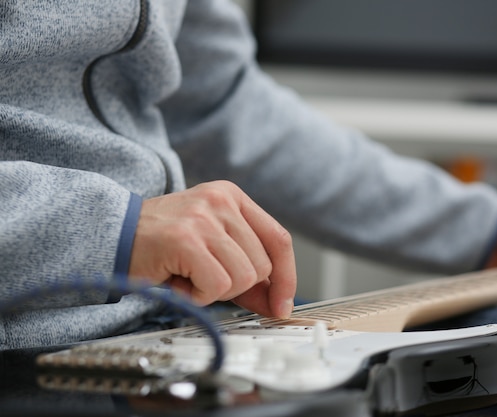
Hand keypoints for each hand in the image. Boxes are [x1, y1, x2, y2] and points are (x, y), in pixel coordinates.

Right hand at [128, 181, 295, 318]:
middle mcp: (222, 200)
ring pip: (243, 278)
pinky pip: (217, 286)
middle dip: (236, 286)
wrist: (113, 235)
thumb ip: (247, 272)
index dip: (287, 277)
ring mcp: (204, 218)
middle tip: (203, 277)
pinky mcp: (186, 239)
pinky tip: (179, 281)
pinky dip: (198, 295)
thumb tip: (278, 304)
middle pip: (263, 266)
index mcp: (233, 197)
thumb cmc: (163, 245)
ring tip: (189, 276)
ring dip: (215, 291)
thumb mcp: (212, 249)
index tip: (282, 305)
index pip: (279, 239)